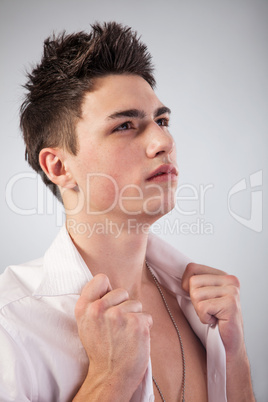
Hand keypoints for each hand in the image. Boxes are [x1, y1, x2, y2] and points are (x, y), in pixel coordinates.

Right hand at [74, 274, 152, 400]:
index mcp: (84, 307)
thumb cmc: (100, 349)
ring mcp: (118, 315)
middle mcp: (99, 309)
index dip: (107, 291)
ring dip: (134, 317)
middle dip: (123, 306)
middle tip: (116, 327)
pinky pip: (146, 316)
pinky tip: (134, 340)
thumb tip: (106, 285)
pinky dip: (143, 327)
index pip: (101, 279)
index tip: (108, 304)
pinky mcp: (136, 324)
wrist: (110, 376)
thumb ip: (92, 303)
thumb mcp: (86, 324)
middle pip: (122, 292)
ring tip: (124, 335)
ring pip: (136, 304)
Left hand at [181, 263, 242, 357]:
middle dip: (194, 300)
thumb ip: (195, 283)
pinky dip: (204, 318)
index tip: (197, 299)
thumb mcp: (202, 296)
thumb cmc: (212, 321)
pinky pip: (202, 307)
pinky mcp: (230, 304)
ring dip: (200, 311)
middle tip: (208, 311)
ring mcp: (232, 291)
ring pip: (196, 295)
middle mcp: (230, 280)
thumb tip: (171, 272)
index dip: (186, 284)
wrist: (228, 346)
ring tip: (212, 316)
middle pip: (192, 282)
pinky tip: (215, 321)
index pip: (192, 267)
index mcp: (223, 275)